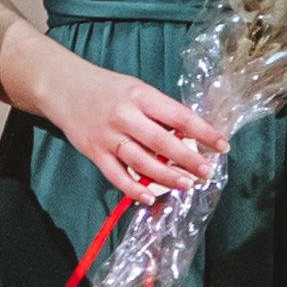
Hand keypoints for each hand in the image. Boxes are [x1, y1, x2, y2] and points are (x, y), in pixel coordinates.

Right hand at [35, 42, 216, 202]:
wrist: (63, 88)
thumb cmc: (107, 90)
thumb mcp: (137, 91)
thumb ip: (160, 112)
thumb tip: (189, 137)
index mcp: (140, 97)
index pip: (179, 117)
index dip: (204, 132)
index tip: (222, 145)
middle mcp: (125, 117)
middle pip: (162, 142)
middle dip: (189, 160)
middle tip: (206, 172)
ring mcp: (108, 136)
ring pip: (142, 162)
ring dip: (167, 177)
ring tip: (187, 184)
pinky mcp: (95, 152)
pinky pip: (117, 176)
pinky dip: (133, 189)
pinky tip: (149, 197)